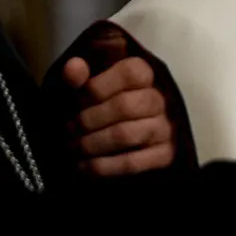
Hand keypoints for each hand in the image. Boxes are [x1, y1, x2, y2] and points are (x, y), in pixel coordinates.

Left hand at [63, 55, 175, 176]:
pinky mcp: (165, 155)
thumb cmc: (101, 105)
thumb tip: (73, 68)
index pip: (130, 73)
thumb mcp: (87, 85)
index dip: (98, 87)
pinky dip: (102, 166)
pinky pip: (131, 163)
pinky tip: (84, 167)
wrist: (120, 137)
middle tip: (69, 130)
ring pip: (126, 135)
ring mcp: (166, 127)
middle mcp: (161, 99)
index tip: (77, 100)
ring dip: (92, 144)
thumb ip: (79, 75)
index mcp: (144, 73)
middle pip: (125, 106)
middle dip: (89, 120)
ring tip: (73, 148)